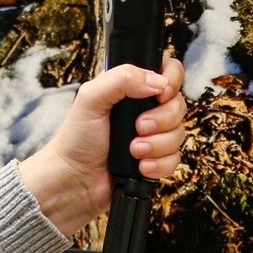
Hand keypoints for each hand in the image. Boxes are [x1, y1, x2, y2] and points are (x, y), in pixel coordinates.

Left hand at [18, 56, 186, 235]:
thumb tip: (158, 82)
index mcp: (131, 88)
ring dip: (157, 144)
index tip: (160, 94)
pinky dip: (159, 164)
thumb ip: (122, 79)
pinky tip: (140, 167)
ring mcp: (152, 135)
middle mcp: (145, 109)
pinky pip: (175, 159)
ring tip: (133, 150)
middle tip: (138, 127)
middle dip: (162, 119)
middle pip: (179, 105)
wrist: (73, 180)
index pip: (168, 72)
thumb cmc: (76, 138)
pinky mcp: (155, 160)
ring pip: (179, 133)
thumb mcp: (91, 98)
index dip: (171, 81)